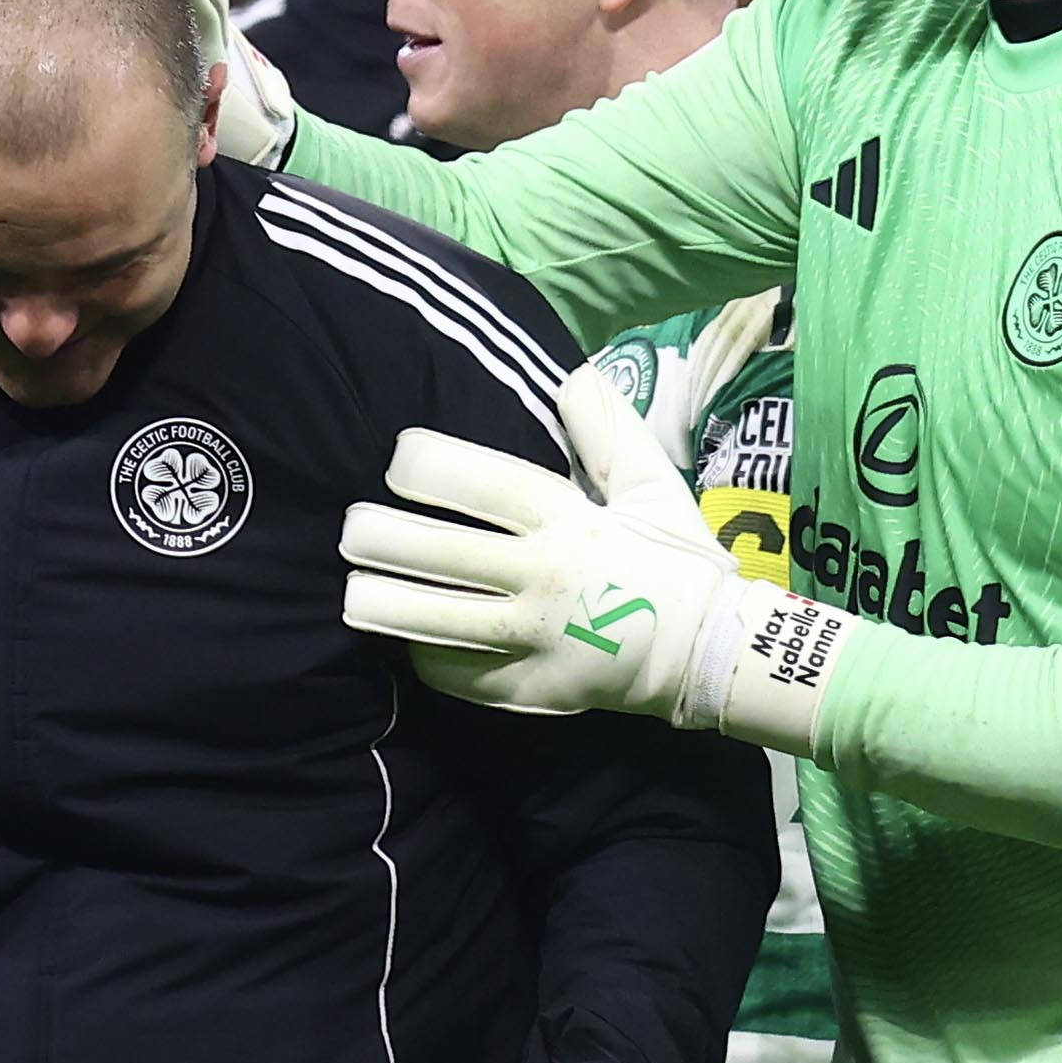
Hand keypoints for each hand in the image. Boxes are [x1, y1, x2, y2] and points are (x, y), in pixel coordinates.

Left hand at [344, 359, 841, 753]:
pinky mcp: (526, 688)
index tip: (398, 458)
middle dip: (385, 539)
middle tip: (352, 528)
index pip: (492, 488)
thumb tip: (572, 374)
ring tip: (352, 590)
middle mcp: (545, 578)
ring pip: (436, 621)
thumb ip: (609, 432)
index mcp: (573, 522)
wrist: (709, 653)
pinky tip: (402, 637)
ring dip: (384, 603)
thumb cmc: (672, 561)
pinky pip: (456, 672)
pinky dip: (423, 655)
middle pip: (445, 555)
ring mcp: (532, 638)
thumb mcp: (653, 487)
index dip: (437, 469)